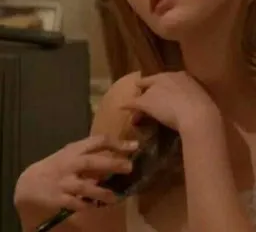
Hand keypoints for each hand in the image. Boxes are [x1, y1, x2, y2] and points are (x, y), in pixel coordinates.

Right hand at [14, 135, 137, 212]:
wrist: (28, 184)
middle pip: (93, 162)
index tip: (134, 146)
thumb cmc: (56, 166)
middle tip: (129, 167)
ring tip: (116, 197)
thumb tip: (118, 150)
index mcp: (75, 150)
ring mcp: (64, 182)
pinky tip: (97, 206)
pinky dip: (87, 205)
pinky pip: (75, 203)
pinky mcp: (59, 199)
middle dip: (112, 164)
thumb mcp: (71, 153)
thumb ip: (90, 152)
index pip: (98, 141)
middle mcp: (70, 164)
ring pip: (85, 187)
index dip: (117, 143)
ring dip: (102, 192)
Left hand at [123, 71, 219, 132]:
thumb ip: (193, 97)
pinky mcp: (145, 101)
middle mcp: (166, 77)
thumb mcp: (201, 98)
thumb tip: (194, 105)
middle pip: (152, 83)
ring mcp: (154, 88)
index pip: (167, 79)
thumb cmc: (204, 108)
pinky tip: (122, 108)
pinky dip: (128, 105)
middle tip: (148, 101)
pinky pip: (133, 102)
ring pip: (143, 94)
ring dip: (141, 102)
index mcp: (181, 76)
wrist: (197, 114)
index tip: (163, 94)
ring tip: (138, 112)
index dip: (163, 88)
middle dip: (149, 91)